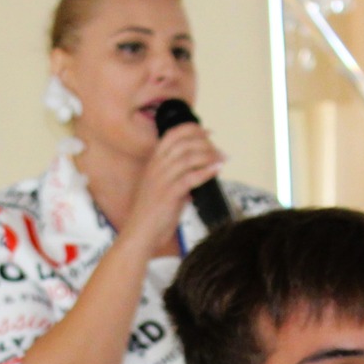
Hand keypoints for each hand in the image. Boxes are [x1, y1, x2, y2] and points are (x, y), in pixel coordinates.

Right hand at [123, 117, 224, 251]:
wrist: (140, 233)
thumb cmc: (152, 215)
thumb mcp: (163, 190)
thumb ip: (179, 180)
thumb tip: (199, 175)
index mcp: (153, 162)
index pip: (172, 135)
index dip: (192, 129)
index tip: (208, 132)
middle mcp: (156, 166)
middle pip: (184, 142)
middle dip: (206, 143)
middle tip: (220, 151)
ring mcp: (162, 179)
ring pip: (189, 157)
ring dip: (209, 156)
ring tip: (222, 160)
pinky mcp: (169, 193)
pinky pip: (191, 177)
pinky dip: (206, 172)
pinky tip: (217, 170)